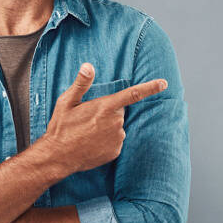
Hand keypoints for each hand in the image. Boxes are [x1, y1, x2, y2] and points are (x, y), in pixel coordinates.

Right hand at [44, 62, 166, 173]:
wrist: (58, 156)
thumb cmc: (61, 127)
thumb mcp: (66, 102)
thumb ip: (81, 83)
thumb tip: (88, 66)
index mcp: (105, 107)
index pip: (133, 94)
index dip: (150, 87)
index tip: (164, 83)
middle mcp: (115, 122)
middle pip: (119, 111)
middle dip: (108, 112)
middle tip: (88, 119)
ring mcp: (117, 138)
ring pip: (117, 127)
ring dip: (106, 127)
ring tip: (87, 132)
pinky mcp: (116, 151)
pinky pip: (115, 141)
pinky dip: (106, 140)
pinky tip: (92, 142)